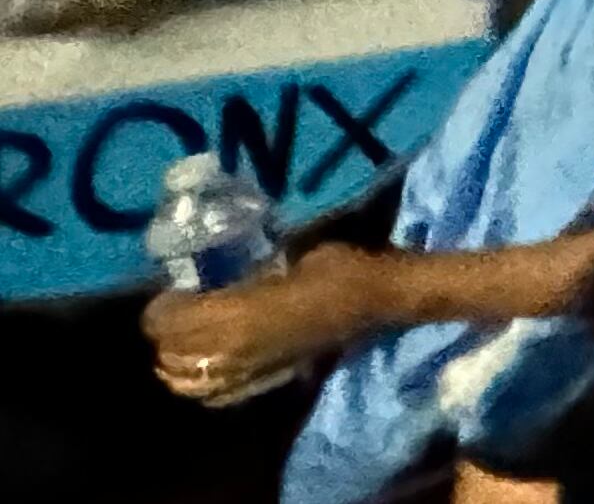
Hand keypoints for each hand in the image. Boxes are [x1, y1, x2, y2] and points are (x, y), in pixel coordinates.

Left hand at [146, 243, 374, 399]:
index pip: (167, 323)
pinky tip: (207, 365)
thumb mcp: (282, 255)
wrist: (375, 301)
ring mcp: (245, 374)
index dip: (160, 307)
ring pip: (182, 381)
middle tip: (178, 309)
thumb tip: (214, 271)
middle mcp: (231, 353)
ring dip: (175, 361)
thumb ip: (242, 273)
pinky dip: (198, 383)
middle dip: (164, 333)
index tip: (173, 288)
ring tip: (186, 340)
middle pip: (168, 353)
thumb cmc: (334, 269)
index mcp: (236, 317)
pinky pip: (210, 395)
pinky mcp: (260, 383)